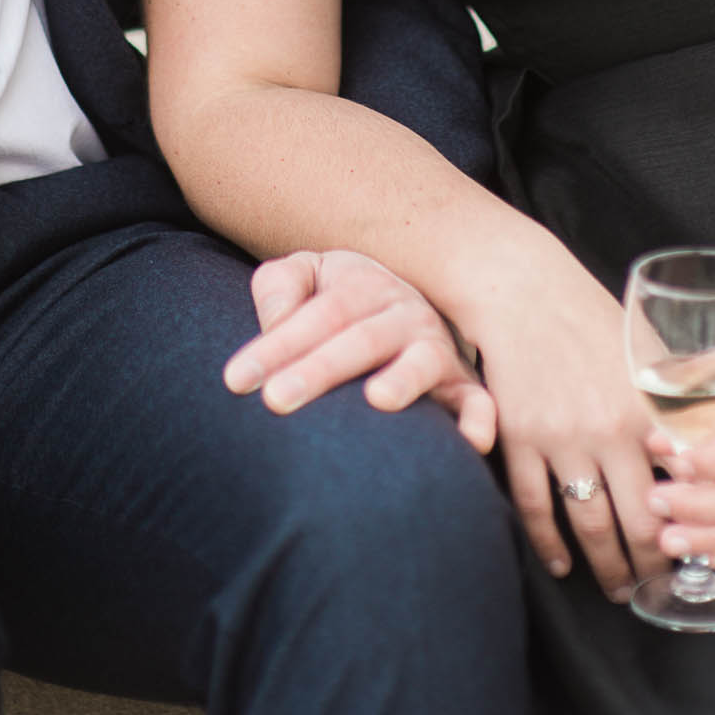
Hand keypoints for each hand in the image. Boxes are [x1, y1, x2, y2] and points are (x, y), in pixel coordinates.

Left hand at [222, 248, 497, 451]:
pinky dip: (479, 419)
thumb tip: (274, 323)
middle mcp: (403, 313)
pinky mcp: (462, 386)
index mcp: (361, 284)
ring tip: (376, 401)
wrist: (404, 298)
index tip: (235, 380)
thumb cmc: (338, 296)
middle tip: (276, 399)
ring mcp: (435, 348)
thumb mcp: (305, 274)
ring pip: (422, 361)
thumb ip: (280, 288)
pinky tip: (470, 441)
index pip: (316, 313)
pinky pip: (479, 401)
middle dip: (317, 369)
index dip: (276, 344)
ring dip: (403, 380)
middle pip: (359, 338)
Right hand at [464, 235, 668, 600]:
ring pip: (589, 525)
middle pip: (640, 523)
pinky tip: (560, 563)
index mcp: (647, 409)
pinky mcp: (519, 438)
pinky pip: (535, 506)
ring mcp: (560, 438)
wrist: (520, 288)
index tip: (706, 556)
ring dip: (606, 567)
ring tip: (619, 590)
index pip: (684, 490)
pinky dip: (548, 543)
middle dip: (653, 568)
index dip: (697, 531)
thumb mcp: (646, 353)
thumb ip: (678, 400)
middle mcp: (607, 430)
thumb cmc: (589, 315)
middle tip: (660, 591)